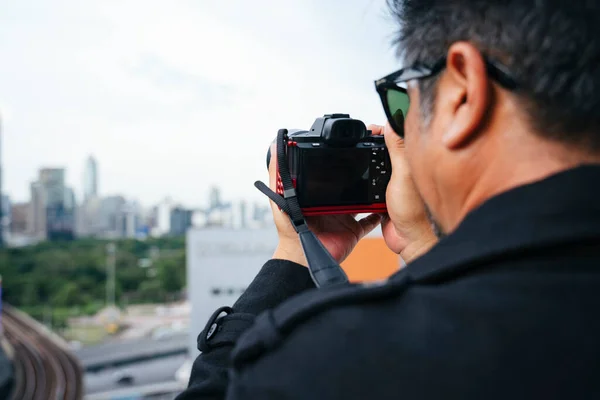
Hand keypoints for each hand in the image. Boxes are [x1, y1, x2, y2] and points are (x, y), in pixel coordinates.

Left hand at [268, 143, 381, 266]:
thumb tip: (274, 147)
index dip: (336, 167)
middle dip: (356, 177)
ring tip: (378, 178)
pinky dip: (378, 214)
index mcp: (317, 197)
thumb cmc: (289, 231)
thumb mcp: (279, 199)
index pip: (329, 178)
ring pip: (361, 201)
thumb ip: (277, 175)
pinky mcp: (354, 230)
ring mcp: (344, 217)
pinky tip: (383, 204)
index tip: (345, 152)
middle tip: (367, 162)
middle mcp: (332, 205)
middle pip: (348, 187)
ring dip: (369, 192)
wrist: (303, 257)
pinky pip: (370, 221)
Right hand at [368, 124, 437, 262]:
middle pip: (385, 152)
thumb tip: (391, 125)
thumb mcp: (403, 173)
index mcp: (412, 162)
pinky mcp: (385, 197)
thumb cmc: (415, 211)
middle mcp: (404, 172)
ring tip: (356, 157)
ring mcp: (394, 184)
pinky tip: (360, 180)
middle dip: (373, 146)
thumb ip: (398, 149)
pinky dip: (365, 183)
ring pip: (376, 168)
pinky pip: (371, 185)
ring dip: (367, 165)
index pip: (398, 139)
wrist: (409, 239)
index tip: (370, 129)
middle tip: (360, 140)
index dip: (384, 131)